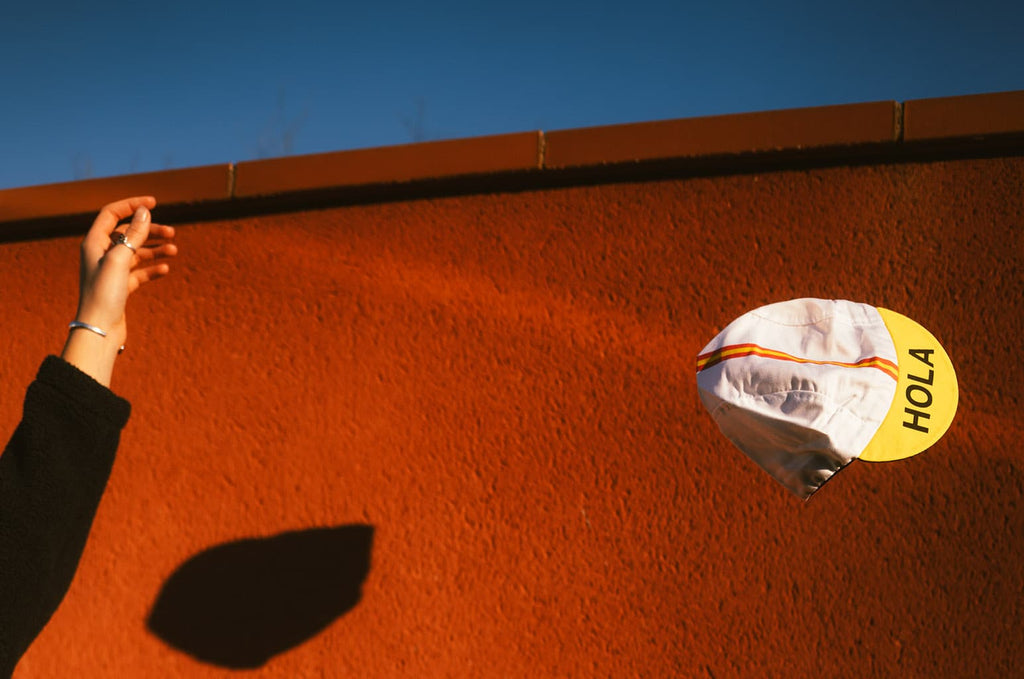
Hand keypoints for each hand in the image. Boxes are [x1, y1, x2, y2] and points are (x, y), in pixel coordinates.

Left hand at [63, 196, 177, 385]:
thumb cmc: (104, 294)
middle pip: (128, 233)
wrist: (99, 329)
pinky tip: (165, 269)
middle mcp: (101, 254)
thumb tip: (145, 211)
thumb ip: (134, 234)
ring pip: (136, 252)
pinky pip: (139, 271)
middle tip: (172, 233)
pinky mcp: (121, 286)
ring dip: (155, 249)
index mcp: (94, 243)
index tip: (154, 203)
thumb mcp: (120, 260)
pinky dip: (153, 268)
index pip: (112, 214)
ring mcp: (112, 271)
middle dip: (150, 230)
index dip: (132, 205)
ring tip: (174, 251)